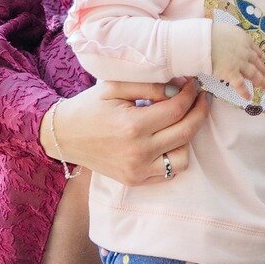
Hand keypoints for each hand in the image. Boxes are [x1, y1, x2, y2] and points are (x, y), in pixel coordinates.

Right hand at [40, 77, 208, 185]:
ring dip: (187, 137)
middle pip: (186, 132)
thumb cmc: (88, 107)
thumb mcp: (115, 87)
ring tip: (181, 121)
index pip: (177, 109)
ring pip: (183, 157)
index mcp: (132, 126)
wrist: (62, 136)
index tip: (195, 84)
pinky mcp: (135, 180)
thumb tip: (179, 87)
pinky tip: (170, 139)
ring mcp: (137, 170)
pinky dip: (175, 155)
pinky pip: (168, 172)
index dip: (191, 94)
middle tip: (202, 97)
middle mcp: (138, 152)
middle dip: (200, 111)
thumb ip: (149, 86)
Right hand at [211, 25, 264, 102]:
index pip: (255, 49)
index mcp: (244, 39)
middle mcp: (245, 52)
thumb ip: (232, 38)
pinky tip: (248, 97)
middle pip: (257, 62)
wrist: (204, 40)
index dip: (259, 56)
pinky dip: (244, 92)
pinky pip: (240, 85)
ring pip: (253, 74)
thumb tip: (228, 41)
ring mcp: (240, 63)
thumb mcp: (226, 30)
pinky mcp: (232, 73)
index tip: (262, 60)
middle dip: (262, 69)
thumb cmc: (210, 33)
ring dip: (260, 81)